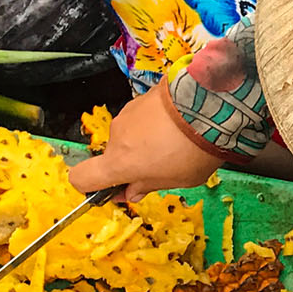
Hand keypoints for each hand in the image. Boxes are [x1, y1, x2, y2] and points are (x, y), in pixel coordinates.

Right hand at [69, 86, 222, 202]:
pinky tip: (178, 126)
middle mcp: (117, 137)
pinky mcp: (141, 99)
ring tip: (177, 143)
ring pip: (129, 136)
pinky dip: (154, 124)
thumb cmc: (196, 147)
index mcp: (119, 164)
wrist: (211, 106)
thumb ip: (149, 186)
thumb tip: (132, 192)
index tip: (110, 189)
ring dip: (146, 142)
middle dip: (133, 163)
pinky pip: (142, 118)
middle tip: (163, 166)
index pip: (81, 178)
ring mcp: (128, 115)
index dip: (91, 186)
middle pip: (113, 156)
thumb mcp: (178, 180)